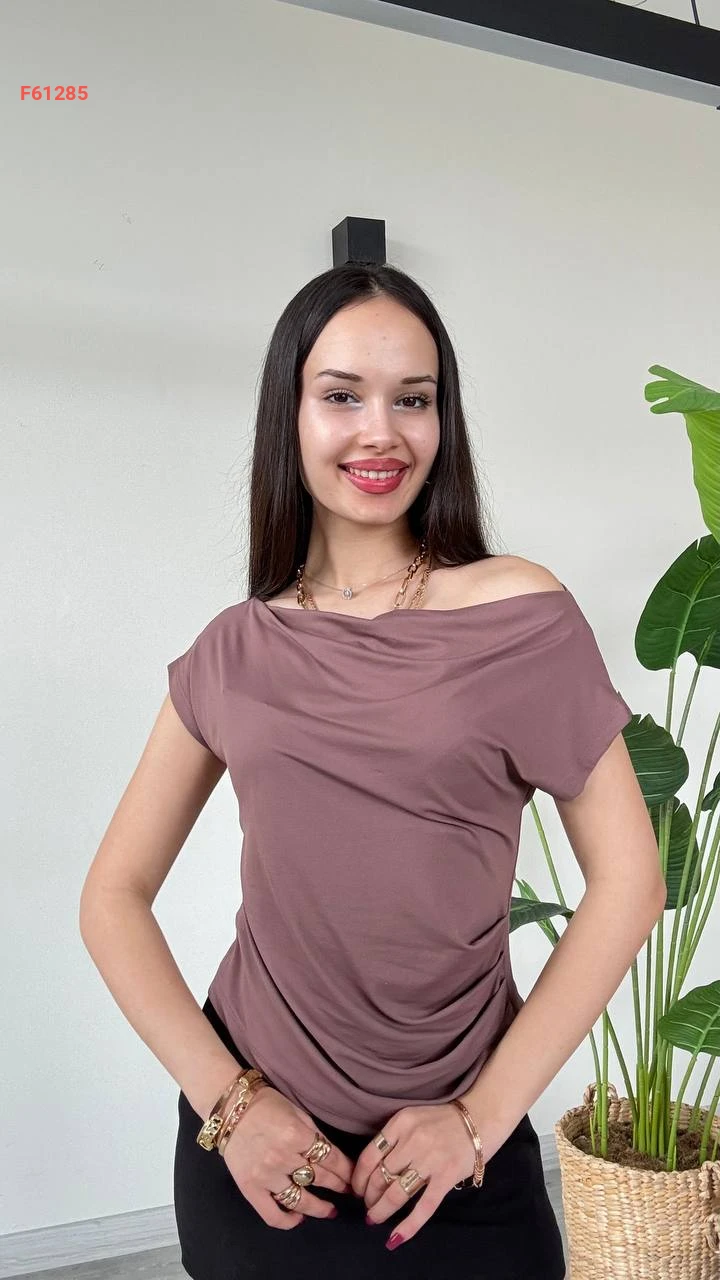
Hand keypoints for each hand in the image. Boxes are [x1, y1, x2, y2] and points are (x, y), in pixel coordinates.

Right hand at [221, 1085, 355, 1228]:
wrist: (230, 1109)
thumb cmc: (267, 1105)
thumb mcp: (297, 1112)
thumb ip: (315, 1135)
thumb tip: (335, 1157)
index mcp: (296, 1135)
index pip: (331, 1159)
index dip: (347, 1170)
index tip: (355, 1178)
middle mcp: (282, 1157)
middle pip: (320, 1178)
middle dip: (339, 1186)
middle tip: (349, 1192)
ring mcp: (265, 1176)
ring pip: (300, 1200)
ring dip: (320, 1208)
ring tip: (331, 1211)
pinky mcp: (250, 1189)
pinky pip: (272, 1215)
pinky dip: (288, 1221)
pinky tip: (299, 1218)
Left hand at [351, 1103, 478, 1249]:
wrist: (482, 1116)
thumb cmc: (445, 1119)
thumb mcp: (414, 1118)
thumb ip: (395, 1138)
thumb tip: (372, 1170)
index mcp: (401, 1122)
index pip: (369, 1155)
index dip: (359, 1178)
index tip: (357, 1189)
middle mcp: (413, 1139)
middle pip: (380, 1176)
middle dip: (369, 1197)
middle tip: (367, 1207)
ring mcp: (431, 1159)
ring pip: (396, 1193)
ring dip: (381, 1210)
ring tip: (375, 1218)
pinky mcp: (447, 1176)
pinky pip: (424, 1207)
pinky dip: (408, 1225)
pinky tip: (396, 1236)